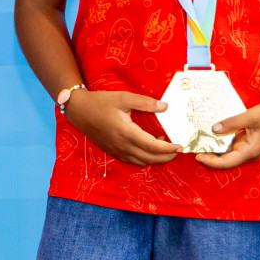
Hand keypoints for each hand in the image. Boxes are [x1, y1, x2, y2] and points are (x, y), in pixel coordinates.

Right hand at [63, 90, 181, 166]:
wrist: (79, 111)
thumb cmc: (101, 102)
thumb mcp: (124, 97)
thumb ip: (145, 102)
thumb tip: (165, 107)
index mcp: (126, 132)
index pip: (152, 146)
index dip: (168, 149)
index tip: (180, 146)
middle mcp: (122, 146)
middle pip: (149, 158)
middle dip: (166, 157)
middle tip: (177, 150)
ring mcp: (117, 151)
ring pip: (141, 162)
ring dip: (155, 158)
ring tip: (164, 147)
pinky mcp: (113, 152)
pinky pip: (133, 161)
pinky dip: (144, 159)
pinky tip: (148, 148)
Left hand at [194, 96, 259, 169]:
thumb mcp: (251, 116)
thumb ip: (232, 123)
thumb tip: (214, 129)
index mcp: (250, 152)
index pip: (226, 162)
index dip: (211, 161)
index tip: (197, 156)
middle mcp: (249, 153)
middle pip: (225, 159)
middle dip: (210, 154)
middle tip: (194, 146)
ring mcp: (249, 148)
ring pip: (228, 151)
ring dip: (215, 147)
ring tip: (199, 139)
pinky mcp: (249, 141)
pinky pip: (232, 143)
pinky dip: (222, 140)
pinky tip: (212, 132)